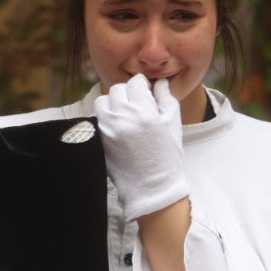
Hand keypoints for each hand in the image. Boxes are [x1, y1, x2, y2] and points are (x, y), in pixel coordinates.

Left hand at [94, 74, 187, 219]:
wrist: (152, 188)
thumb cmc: (167, 156)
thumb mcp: (173, 124)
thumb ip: (166, 98)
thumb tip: (159, 82)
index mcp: (144, 111)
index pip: (136, 83)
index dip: (142, 86)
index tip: (146, 94)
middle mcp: (122, 117)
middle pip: (118, 90)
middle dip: (127, 95)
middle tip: (136, 107)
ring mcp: (107, 129)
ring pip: (103, 102)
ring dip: (112, 105)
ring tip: (124, 117)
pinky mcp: (98, 140)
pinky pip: (97, 119)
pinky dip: (105, 119)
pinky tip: (117, 129)